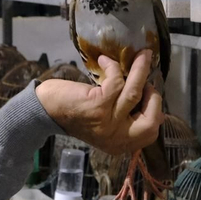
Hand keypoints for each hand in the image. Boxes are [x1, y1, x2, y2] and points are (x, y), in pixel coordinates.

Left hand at [35, 52, 161, 154]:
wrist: (45, 111)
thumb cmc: (75, 113)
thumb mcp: (104, 124)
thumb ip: (125, 119)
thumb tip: (151, 102)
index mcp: (120, 144)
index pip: (150, 132)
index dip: (155, 111)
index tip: (150, 93)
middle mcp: (116, 138)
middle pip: (151, 119)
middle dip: (155, 96)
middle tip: (149, 81)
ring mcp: (108, 122)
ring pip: (134, 92)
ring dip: (141, 69)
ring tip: (143, 55)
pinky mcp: (98, 105)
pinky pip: (117, 81)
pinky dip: (113, 66)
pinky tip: (105, 60)